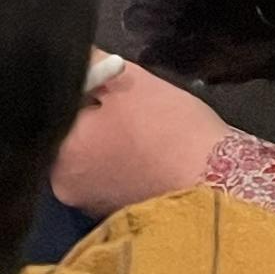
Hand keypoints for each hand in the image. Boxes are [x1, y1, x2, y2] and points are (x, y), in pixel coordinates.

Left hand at [50, 61, 233, 216]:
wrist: (223, 184)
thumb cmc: (171, 131)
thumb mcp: (130, 82)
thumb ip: (91, 65)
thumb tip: (71, 55)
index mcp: (59, 156)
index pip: (51, 113)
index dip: (77, 94)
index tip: (99, 85)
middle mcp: (66, 189)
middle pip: (68, 140)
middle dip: (90, 120)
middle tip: (124, 106)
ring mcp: (92, 209)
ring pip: (90, 162)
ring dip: (106, 144)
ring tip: (140, 131)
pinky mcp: (119, 218)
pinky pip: (111, 182)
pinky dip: (122, 167)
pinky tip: (146, 155)